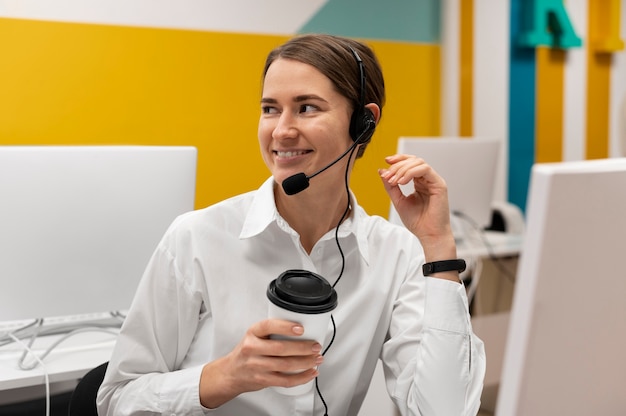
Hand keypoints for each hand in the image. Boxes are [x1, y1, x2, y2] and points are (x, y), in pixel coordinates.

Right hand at [199, 319, 322, 408]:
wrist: (231, 373)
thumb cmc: (247, 352)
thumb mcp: (254, 335)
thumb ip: (272, 331)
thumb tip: (301, 329)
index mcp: (252, 333)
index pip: (268, 326)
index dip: (286, 327)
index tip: (301, 328)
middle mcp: (253, 349)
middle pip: (281, 348)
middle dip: (303, 348)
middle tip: (316, 346)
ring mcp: (257, 366)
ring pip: (286, 365)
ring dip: (306, 362)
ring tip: (317, 359)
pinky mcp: (263, 380)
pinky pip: (285, 380)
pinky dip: (301, 377)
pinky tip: (310, 373)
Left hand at [379, 154, 456, 262]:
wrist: (428, 234)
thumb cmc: (418, 222)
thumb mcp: (398, 201)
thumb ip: (390, 186)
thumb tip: (382, 171)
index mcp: (419, 183)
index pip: (409, 163)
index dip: (398, 160)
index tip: (386, 162)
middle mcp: (427, 180)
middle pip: (413, 160)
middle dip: (397, 165)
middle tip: (387, 176)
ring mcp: (434, 181)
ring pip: (418, 163)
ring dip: (402, 169)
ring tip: (394, 181)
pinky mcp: (439, 184)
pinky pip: (424, 170)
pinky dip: (410, 173)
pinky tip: (402, 182)